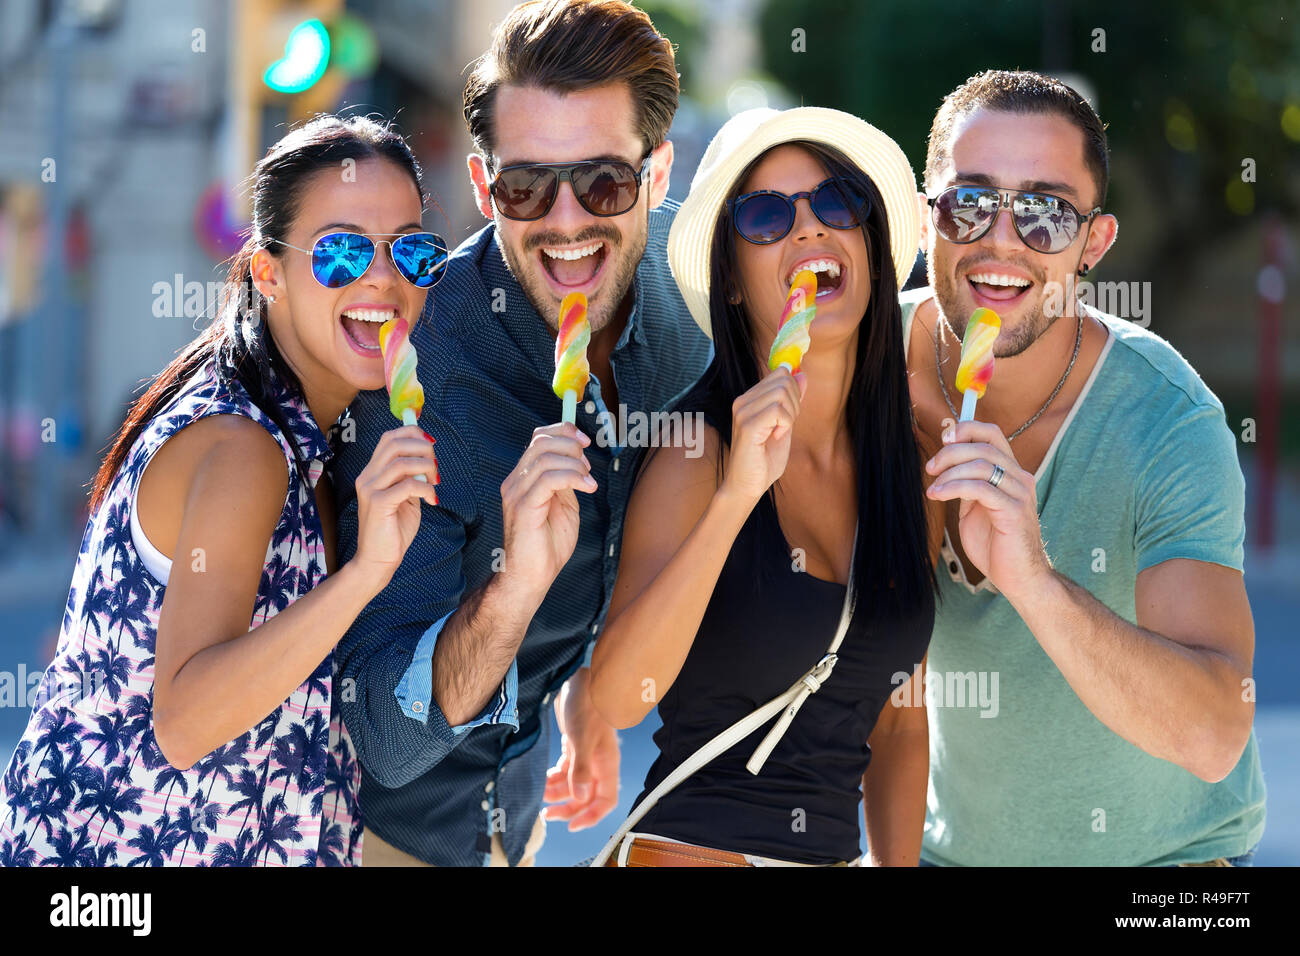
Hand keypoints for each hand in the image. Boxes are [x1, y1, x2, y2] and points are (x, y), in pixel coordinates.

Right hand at [349, 425, 438, 593]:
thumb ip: (412, 477)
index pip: (389, 438)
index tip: (431, 442)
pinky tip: (431, 500)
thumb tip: (428, 459)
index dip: (412, 432)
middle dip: (423, 448)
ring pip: (401, 462)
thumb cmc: (393, 529)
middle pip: (395, 444)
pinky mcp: (378, 503)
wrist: (378, 560)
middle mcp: (367, 476)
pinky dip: (426, 489)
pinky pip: (407, 485)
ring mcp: (370, 489)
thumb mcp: (406, 497)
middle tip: (436, 466)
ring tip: (435, 482)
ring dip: (426, 467)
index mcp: (372, 472)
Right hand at [498, 423, 596, 605]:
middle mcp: (515, 481)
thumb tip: (578, 461)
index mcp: (523, 479)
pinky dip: (573, 477)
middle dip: (571, 445)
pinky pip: (548, 478)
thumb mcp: (565, 506)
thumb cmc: (547, 546)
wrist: (531, 577)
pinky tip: (588, 488)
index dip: (563, 432)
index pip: (538, 439)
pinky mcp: (523, 506)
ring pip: (546, 457)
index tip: (585, 440)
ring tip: (589, 482)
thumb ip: (566, 482)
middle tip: (588, 465)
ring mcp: (516, 492)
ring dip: (575, 465)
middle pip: (541, 442)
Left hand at [543, 668, 619, 830]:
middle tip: (547, 815)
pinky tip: (545, 778)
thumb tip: (579, 796)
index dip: (591, 816)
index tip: (572, 825)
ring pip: (573, 785)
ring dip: (557, 792)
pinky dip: (555, 778)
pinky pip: (566, 771)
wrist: (580, 678)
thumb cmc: (586, 704)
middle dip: (568, 808)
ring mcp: (586, 755)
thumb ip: (580, 768)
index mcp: (606, 764)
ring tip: (540, 793)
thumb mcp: (581, 737)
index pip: (605, 800)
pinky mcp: (574, 746)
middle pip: (586, 797)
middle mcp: (598, 763)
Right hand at [719, 368, 806, 504]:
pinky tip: (775, 437)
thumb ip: (792, 400)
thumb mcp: (785, 425)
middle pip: (783, 379)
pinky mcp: (747, 424)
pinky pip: (778, 410)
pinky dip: (785, 424)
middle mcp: (743, 401)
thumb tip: (802, 374)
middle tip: (786, 426)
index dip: (794, 390)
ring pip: (782, 393)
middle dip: (795, 402)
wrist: (748, 485)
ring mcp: (743, 411)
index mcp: (749, 398)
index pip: (780, 372)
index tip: (790, 414)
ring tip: (780, 432)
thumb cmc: (764, 460)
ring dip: (790, 414)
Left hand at [924, 418, 1052, 594]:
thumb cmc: (994, 544)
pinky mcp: (1014, 511)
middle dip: (951, 452)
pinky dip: (954, 487)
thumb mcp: (975, 507)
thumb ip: (966, 485)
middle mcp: (1020, 478)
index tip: (944, 437)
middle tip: (930, 468)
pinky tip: (938, 495)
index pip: (993, 435)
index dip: (967, 429)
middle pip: (984, 447)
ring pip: (982, 465)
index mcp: (1011, 473)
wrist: (1017, 576)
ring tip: (933, 488)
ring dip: (950, 472)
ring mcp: (1019, 493)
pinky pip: (980, 488)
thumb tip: (945, 465)